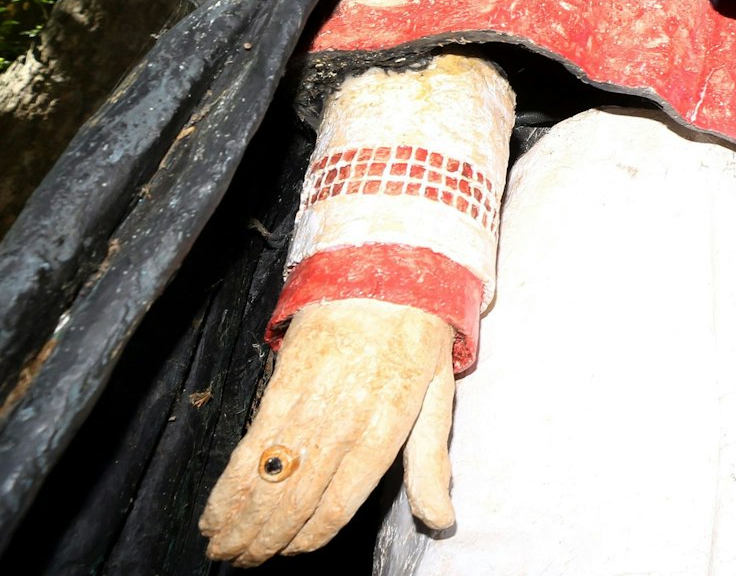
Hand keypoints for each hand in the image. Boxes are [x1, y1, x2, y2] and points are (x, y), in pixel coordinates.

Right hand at [200, 298, 456, 564]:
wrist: (383, 270)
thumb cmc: (416, 337)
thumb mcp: (439, 398)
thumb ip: (430, 464)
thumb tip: (440, 519)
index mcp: (386, 429)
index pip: (341, 502)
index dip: (311, 535)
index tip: (292, 554)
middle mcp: (344, 423)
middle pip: (297, 499)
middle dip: (267, 539)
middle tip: (244, 563)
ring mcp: (309, 404)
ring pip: (268, 479)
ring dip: (239, 521)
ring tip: (223, 549)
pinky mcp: (280, 385)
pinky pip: (248, 447)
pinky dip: (228, 486)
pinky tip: (215, 510)